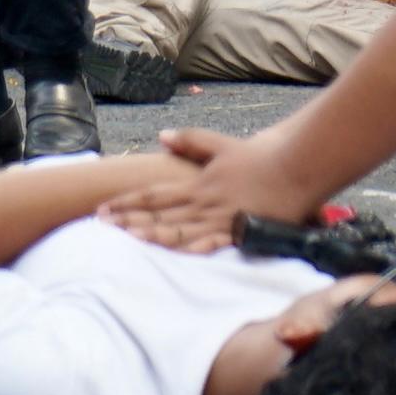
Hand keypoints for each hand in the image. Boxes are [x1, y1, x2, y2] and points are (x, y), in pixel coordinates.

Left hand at [95, 127, 317, 253]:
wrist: (294, 169)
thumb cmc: (257, 158)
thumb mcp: (220, 144)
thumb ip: (190, 140)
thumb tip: (162, 136)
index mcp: (197, 183)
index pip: (153, 195)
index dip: (127, 202)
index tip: (102, 209)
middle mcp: (204, 203)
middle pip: (160, 215)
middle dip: (129, 222)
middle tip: (101, 228)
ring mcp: (220, 220)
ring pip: (179, 232)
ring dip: (150, 237)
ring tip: (126, 241)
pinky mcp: (238, 234)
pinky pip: (211, 246)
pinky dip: (190, 251)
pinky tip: (172, 258)